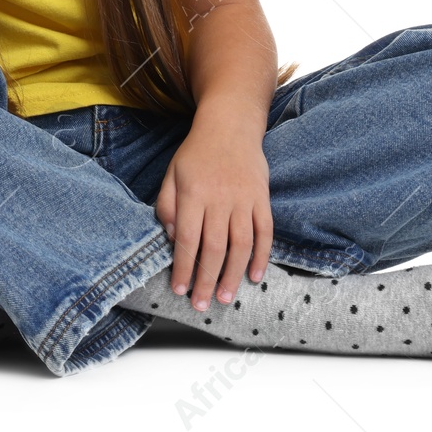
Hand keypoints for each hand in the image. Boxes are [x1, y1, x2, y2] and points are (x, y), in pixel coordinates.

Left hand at [153, 120, 271, 312]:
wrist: (230, 126)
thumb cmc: (196, 153)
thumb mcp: (171, 174)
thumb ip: (167, 206)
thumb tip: (172, 239)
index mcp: (193, 194)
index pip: (187, 239)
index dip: (183, 267)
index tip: (179, 289)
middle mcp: (219, 200)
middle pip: (214, 248)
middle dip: (206, 280)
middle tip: (201, 305)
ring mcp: (244, 200)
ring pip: (240, 245)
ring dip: (232, 275)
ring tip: (224, 297)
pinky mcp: (262, 199)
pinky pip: (265, 232)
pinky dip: (262, 256)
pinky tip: (255, 276)